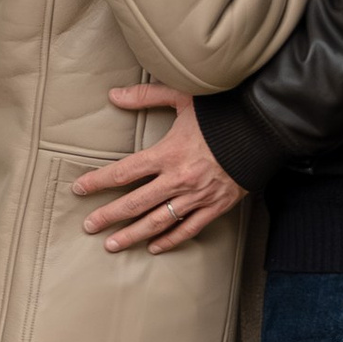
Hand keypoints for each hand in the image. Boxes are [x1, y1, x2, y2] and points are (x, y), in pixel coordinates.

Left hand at [73, 87, 244, 255]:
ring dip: (132, 235)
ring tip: (112, 245)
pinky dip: (170, 240)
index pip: (123, 172)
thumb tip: (114, 95)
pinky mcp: (215, 207)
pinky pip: (188, 229)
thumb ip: (147, 96)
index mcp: (168, 153)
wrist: (263, 129)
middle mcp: (179, 179)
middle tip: (88, 226)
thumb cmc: (222, 113)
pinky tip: (154, 247)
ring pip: (157, 222)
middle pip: (134, 204)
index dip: (98, 182)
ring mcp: (197, 196)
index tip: (79, 189)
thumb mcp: (184, 98)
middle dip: (108, 217)